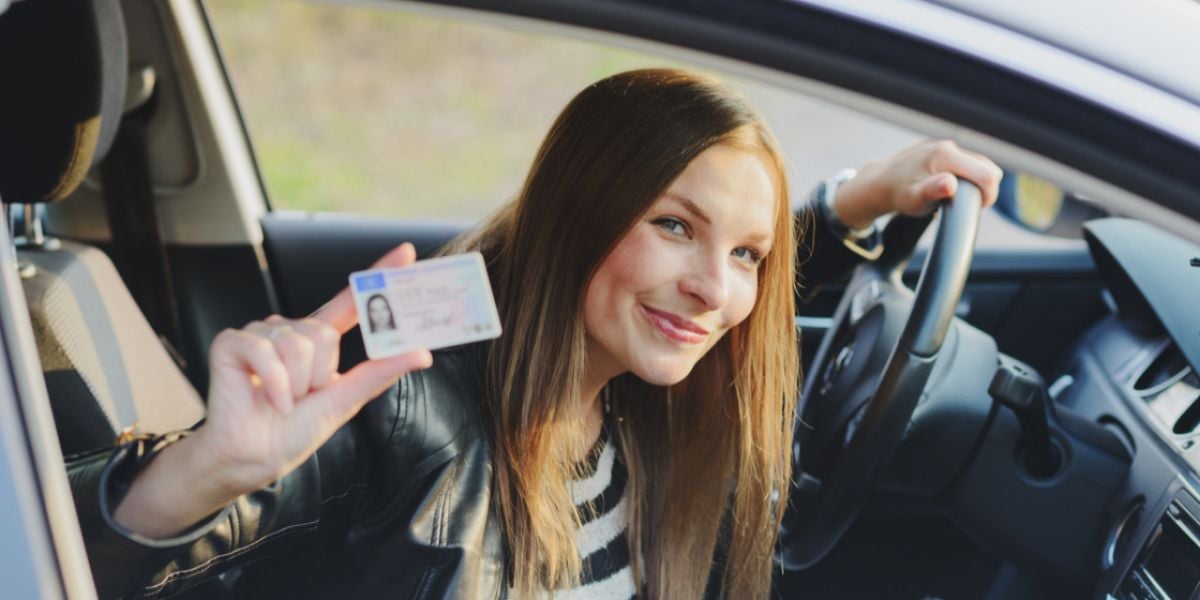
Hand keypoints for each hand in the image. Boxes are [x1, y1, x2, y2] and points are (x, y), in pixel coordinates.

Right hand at [113, 243, 431, 537]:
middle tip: (304, 397)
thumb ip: (380, 372)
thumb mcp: (345, 400)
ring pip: (298, 344)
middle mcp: (291, 330)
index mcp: (319, 341)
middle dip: (319, 375)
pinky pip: (265, 351)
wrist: (253, 458)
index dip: (377, 275)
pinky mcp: (232, 342)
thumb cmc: (293, 431)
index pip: (352, 301)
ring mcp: (260, 334)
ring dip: (296, 384)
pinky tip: (270, 400)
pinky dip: (274, 384)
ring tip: (283, 400)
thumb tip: (422, 353)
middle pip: (324, 334)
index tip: (406, 253)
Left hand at [833, 140, 1003, 229]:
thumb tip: (950, 184)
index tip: (974, 208)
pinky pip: (969, 163)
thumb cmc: (898, 194)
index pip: (988, 174)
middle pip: (988, 168)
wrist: (879, 182)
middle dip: (983, 189)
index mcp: (945, 155)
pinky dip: (967, 177)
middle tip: (964, 204)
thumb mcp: (914, 199)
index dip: (987, 195)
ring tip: (955, 197)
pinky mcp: (944, 149)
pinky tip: (950, 187)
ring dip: (976, 183)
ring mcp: (946, 146)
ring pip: (980, 165)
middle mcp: (948, 146)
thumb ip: (933, 191)